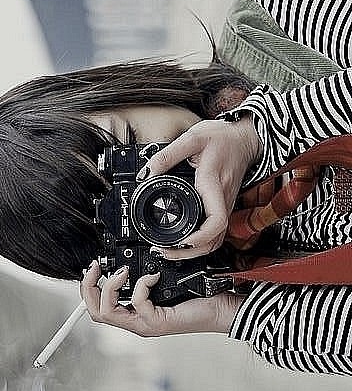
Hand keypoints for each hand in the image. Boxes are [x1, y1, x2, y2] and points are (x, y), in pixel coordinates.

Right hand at [80, 261, 243, 336]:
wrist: (221, 310)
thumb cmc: (199, 298)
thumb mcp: (166, 283)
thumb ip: (147, 277)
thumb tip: (133, 260)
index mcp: (135, 314)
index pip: (99, 308)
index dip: (89, 288)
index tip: (94, 267)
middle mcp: (136, 322)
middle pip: (96, 312)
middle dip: (89, 288)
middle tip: (96, 268)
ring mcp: (145, 324)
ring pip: (108, 312)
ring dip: (110, 286)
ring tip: (122, 271)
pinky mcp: (157, 322)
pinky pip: (137, 303)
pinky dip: (141, 285)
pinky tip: (152, 276)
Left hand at [136, 114, 261, 259]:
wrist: (244, 139)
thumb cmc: (223, 137)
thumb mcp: (192, 138)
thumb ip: (167, 155)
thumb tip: (146, 173)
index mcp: (214, 183)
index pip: (216, 220)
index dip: (199, 237)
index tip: (181, 241)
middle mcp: (223, 199)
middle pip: (214, 239)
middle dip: (189, 252)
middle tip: (163, 250)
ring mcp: (226, 206)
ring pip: (215, 241)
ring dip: (194, 252)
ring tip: (169, 250)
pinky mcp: (224, 207)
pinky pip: (215, 233)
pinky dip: (200, 243)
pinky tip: (184, 242)